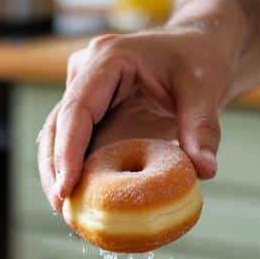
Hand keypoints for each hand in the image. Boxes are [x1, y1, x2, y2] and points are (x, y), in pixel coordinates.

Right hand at [37, 25, 238, 210]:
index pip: (77, 108)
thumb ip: (202, 129)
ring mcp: (85, 92)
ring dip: (58, 172)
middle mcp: (87, 73)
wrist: (199, 48)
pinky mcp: (92, 111)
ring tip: (65, 210)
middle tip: (61, 207)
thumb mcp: (205, 90)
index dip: (67, 151)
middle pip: (57, 125)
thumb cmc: (200, 60)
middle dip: (54, 168)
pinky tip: (80, 199)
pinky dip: (75, 170)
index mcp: (108, 59)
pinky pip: (76, 143)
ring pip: (58, 136)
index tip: (65, 188)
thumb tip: (204, 171)